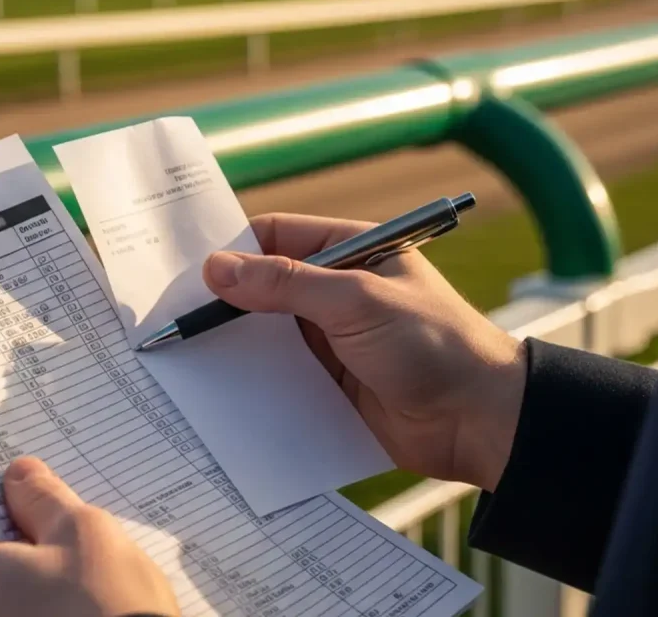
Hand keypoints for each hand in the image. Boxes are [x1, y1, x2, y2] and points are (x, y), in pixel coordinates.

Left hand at [0, 456, 178, 616]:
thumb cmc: (103, 611)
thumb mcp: (80, 532)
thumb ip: (42, 497)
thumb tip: (19, 477)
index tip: (31, 477)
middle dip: (15, 524)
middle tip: (66, 515)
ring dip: (32, 564)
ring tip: (83, 560)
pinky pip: (7, 611)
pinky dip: (36, 598)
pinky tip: (80, 598)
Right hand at [202, 213, 526, 491]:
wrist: (481, 421)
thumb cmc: (432, 343)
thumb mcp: (356, 301)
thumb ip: (286, 284)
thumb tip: (218, 268)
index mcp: (350, 252)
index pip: (277, 236)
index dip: (232, 249)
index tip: (187, 270)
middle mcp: (337, 291)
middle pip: (266, 286)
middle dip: (226, 300)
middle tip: (176, 315)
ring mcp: (333, 338)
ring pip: (268, 333)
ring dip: (237, 343)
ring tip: (187, 354)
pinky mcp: (331, 381)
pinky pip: (282, 374)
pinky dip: (255, 379)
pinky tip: (223, 388)